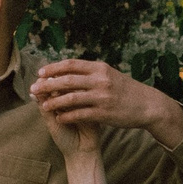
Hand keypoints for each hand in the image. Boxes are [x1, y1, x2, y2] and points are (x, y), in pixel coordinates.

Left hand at [32, 58, 182, 152]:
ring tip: (42, 106)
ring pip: (71, 98)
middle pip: (67, 80)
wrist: (148, 105)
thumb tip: (72, 69)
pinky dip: (67, 115)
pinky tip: (58, 118)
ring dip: (54, 102)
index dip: (53, 68)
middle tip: (34, 88)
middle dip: (47, 84)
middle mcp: (100, 80)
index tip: (40, 73)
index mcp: (100, 68)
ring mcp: (102, 97)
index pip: (71, 65)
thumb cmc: (127, 90)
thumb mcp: (111, 74)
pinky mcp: (104, 113)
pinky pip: (80, 114)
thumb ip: (92, 72)